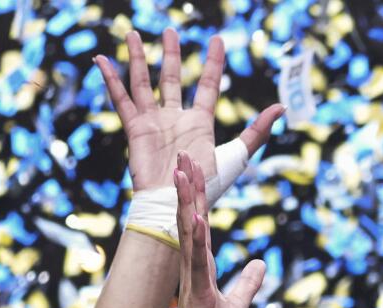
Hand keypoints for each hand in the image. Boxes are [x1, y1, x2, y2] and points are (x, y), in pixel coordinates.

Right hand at [95, 29, 282, 193]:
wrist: (176, 202)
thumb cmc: (207, 184)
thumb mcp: (237, 155)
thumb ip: (257, 132)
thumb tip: (281, 107)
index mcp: (200, 122)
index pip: (207, 85)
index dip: (213, 62)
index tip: (217, 40)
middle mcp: (176, 118)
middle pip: (171, 78)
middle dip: (171, 54)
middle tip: (170, 31)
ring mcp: (154, 121)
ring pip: (143, 82)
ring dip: (137, 58)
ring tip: (132, 33)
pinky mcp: (135, 128)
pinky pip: (121, 99)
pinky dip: (110, 79)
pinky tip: (101, 59)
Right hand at [168, 154, 263, 307]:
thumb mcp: (237, 305)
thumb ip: (246, 284)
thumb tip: (258, 264)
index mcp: (201, 267)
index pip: (201, 225)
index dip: (198, 197)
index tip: (195, 170)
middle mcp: (192, 267)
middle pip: (190, 219)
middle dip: (188, 187)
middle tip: (183, 154)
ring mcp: (191, 277)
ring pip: (188, 231)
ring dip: (186, 201)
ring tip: (183, 172)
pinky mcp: (195, 291)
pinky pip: (195, 258)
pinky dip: (195, 236)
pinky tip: (195, 215)